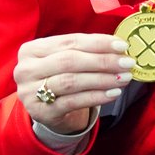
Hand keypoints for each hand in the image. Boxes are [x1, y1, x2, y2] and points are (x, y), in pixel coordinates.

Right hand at [13, 34, 133, 135]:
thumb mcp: (68, 60)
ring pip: (71, 81)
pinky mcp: (41, 112)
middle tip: (127, 63)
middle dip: (103, 61)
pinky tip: (114, 93)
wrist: (48, 110)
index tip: (123, 45)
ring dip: (103, 79)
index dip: (98, 43)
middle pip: (70, 61)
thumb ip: (88, 51)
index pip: (70, 42)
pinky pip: (73, 102)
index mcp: (32, 49)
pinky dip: (96, 96)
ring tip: (125, 78)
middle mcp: (26, 69)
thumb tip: (120, 48)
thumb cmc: (61, 76)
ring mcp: (30, 92)